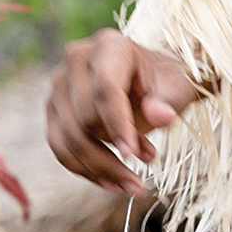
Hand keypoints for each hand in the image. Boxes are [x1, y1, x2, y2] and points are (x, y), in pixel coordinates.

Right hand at [46, 32, 203, 193]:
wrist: (153, 80)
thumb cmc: (168, 82)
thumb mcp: (178, 89)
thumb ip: (169, 102)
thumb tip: (161, 117)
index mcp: (110, 46)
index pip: (106, 91)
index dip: (119, 126)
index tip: (137, 157)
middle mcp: (77, 59)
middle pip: (86, 118)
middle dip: (115, 149)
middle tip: (150, 163)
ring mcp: (59, 84)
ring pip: (69, 138)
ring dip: (100, 168)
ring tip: (134, 186)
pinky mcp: (54, 109)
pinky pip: (60, 147)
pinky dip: (84, 170)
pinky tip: (111, 184)